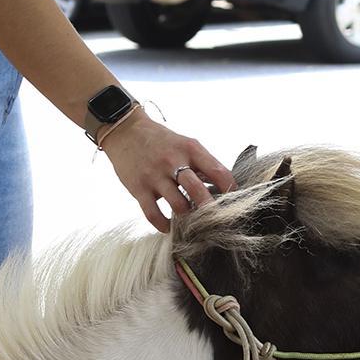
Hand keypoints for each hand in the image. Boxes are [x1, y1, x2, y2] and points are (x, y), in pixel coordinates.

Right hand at [99, 110, 236, 232]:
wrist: (127, 132)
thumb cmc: (163, 142)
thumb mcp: (186, 145)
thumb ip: (204, 165)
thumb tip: (224, 188)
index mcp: (191, 149)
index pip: (219, 172)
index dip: (229, 190)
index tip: (232, 202)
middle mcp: (173, 161)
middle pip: (198, 191)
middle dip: (210, 209)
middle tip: (215, 220)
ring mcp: (155, 176)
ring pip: (178, 205)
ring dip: (188, 218)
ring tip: (192, 222)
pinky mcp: (138, 188)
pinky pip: (153, 214)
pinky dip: (164, 225)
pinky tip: (170, 227)